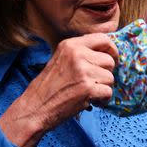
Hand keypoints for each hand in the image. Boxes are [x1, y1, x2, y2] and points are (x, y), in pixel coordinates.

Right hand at [0, 33, 117, 146]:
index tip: (112, 59)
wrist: (34, 108)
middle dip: (105, 74)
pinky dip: (103, 100)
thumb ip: (81, 54)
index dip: (112, 50)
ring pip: (110, 78)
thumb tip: (107, 54)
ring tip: (88, 94)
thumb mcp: (61, 60)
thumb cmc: (48, 88)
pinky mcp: (88, 88)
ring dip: (103, 88)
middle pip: (109, 61)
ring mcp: (83, 71)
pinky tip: (91, 102)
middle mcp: (77, 54)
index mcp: (71, 45)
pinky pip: (108, 92)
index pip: (103, 38)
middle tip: (93, 83)